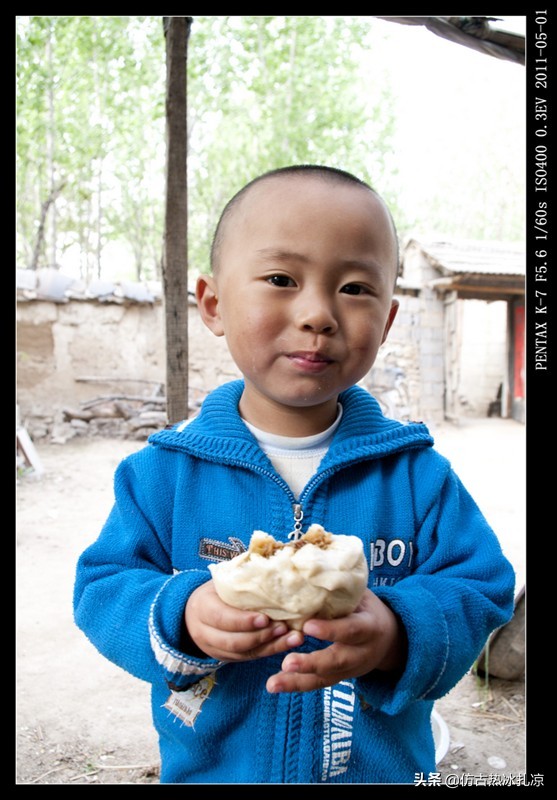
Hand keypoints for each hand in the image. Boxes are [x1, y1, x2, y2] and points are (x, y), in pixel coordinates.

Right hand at [184, 579, 303, 661]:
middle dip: (260, 636)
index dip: (243, 621)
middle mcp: (205, 632)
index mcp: (202, 607)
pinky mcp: (227, 658)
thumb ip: (239, 577)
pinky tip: (288, 643)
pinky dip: (270, 651)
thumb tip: (269, 562)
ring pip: (243, 653)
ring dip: (270, 646)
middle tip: (284, 627)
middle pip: (233, 641)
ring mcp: (215, 648)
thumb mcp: (220, 581)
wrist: (194, 613)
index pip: (221, 618)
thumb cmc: (215, 591)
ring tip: (292, 637)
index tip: (265, 618)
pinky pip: (249, 658)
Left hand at [265, 589, 406, 693]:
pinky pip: (318, 683)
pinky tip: (275, 684)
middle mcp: (361, 653)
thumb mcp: (362, 596)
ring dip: (297, 681)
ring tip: (273, 683)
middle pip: (336, 661)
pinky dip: (296, 685)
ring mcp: (351, 669)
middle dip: (311, 663)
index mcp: (369, 627)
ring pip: (324, 678)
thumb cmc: (367, 609)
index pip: (351, 630)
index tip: (307, 626)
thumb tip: (310, 570)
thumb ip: (340, 590)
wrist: (390, 639)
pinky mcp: (340, 678)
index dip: (331, 630)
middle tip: (287, 663)